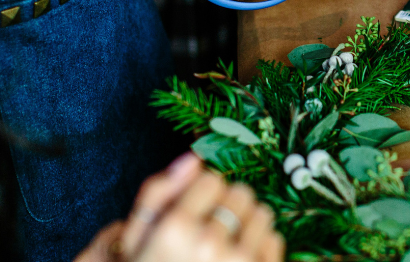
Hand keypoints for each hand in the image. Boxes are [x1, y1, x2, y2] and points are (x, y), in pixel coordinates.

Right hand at [80, 153, 285, 261]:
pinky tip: (237, 259)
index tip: (193, 209)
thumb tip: (193, 157)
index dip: (202, 192)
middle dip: (226, 204)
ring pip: (262, 212)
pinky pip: (274, 238)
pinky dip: (259, 245)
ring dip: (246, 223)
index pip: (212, 179)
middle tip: (209, 227)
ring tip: (224, 243)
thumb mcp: (136, 235)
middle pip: (240, 192)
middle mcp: (209, 244)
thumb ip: (158, 192)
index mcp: (175, 229)